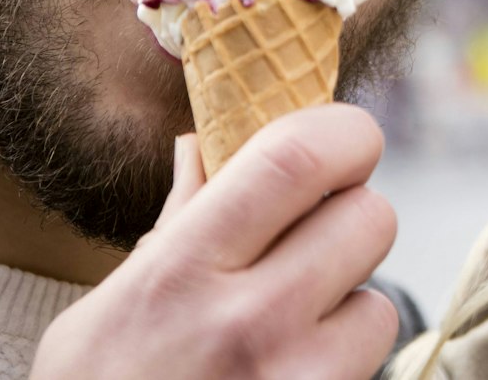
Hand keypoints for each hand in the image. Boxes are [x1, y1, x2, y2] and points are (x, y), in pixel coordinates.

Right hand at [32, 106, 398, 379]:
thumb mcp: (107, 312)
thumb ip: (174, 228)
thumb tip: (204, 147)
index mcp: (183, 271)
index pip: (299, 157)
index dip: (342, 133)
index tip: (341, 143)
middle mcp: (248, 325)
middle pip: (370, 219)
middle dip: (351, 220)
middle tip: (312, 243)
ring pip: (380, 305)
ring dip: (350, 311)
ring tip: (288, 336)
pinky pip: (370, 374)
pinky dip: (342, 370)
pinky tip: (287, 379)